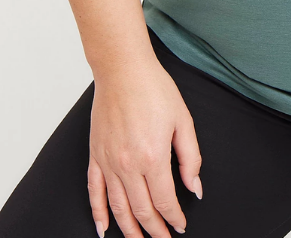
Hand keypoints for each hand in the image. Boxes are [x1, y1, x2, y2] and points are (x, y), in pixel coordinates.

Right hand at [87, 55, 202, 237]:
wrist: (123, 70)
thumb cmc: (155, 90)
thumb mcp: (183, 120)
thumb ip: (190, 157)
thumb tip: (193, 187)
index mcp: (153, 157)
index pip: (165, 200)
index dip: (174, 218)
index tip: (181, 226)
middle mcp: (128, 165)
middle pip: (141, 210)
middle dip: (154, 230)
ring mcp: (108, 162)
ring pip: (118, 208)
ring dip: (129, 230)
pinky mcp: (95, 156)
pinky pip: (95, 192)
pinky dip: (99, 214)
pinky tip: (105, 229)